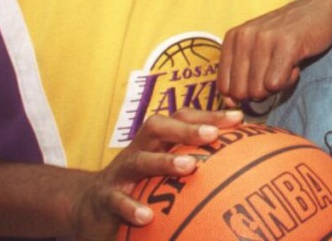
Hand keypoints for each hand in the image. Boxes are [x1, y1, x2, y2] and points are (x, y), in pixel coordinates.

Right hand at [71, 108, 242, 239]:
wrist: (90, 207)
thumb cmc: (138, 188)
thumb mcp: (163, 175)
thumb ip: (194, 168)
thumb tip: (242, 171)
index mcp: (155, 143)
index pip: (180, 119)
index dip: (208, 114)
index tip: (239, 118)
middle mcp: (137, 151)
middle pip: (157, 128)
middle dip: (186, 129)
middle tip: (213, 135)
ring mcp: (119, 173)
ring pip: (139, 161)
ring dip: (164, 162)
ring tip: (189, 167)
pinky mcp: (105, 198)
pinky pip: (116, 200)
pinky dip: (131, 207)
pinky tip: (147, 216)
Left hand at [217, 0, 331, 102]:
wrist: (321, 10)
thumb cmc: (287, 35)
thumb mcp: (256, 48)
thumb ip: (240, 74)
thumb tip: (231, 104)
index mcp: (232, 38)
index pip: (224, 87)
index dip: (244, 93)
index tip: (261, 78)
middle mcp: (244, 36)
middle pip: (241, 92)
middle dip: (260, 92)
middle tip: (276, 71)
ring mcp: (264, 39)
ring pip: (259, 90)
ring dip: (277, 85)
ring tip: (287, 64)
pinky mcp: (286, 44)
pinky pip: (276, 84)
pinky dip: (289, 80)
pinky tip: (296, 63)